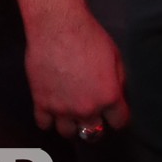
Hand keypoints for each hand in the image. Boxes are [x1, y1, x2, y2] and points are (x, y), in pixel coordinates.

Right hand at [25, 10, 129, 138]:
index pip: (119, 122)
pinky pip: (44, 125)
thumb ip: (118, 80)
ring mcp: (62, 109)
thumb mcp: (115, 55)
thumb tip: (118, 94)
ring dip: (72, 124)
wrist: (58, 28)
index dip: (118, 117)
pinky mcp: (41, 104)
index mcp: (108, 96)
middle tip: (92, 111)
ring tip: (72, 111)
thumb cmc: (89, 36)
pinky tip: (54, 107)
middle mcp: (86, 109)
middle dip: (96, 123)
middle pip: (94, 133)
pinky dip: (49, 119)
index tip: (115, 112)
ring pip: (68, 133)